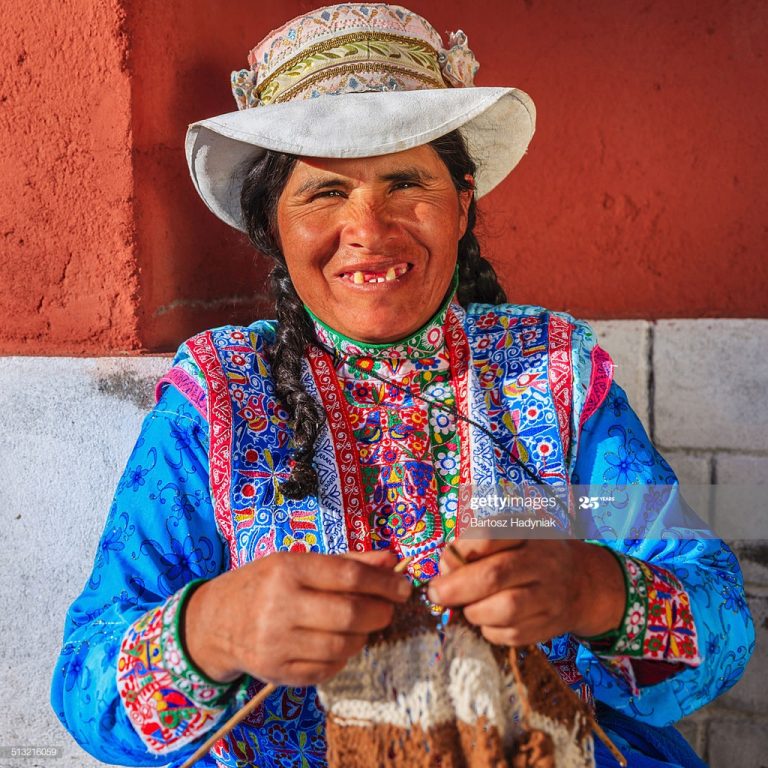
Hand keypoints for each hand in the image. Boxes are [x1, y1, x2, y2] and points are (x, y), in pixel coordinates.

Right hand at [184, 549, 410, 685]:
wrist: (216, 621)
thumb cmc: (265, 583)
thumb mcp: (299, 561)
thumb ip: (348, 562)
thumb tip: (393, 561)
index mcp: (287, 569)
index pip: (348, 576)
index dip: (383, 583)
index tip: (403, 587)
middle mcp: (279, 605)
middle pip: (349, 614)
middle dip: (380, 613)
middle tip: (388, 610)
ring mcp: (276, 643)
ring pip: (342, 646)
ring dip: (364, 637)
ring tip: (363, 626)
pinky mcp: (277, 672)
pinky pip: (326, 669)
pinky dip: (343, 656)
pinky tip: (340, 643)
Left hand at [426, 539, 624, 645]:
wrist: (584, 581)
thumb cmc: (530, 554)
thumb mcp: (509, 536)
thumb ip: (474, 545)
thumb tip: (445, 569)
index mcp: (528, 530)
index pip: (488, 536)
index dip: (459, 552)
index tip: (444, 564)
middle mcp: (543, 560)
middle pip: (493, 576)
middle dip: (456, 589)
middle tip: (437, 595)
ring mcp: (551, 594)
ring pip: (504, 610)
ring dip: (474, 612)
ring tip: (467, 607)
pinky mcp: (551, 624)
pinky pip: (512, 635)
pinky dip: (490, 630)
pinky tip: (488, 620)